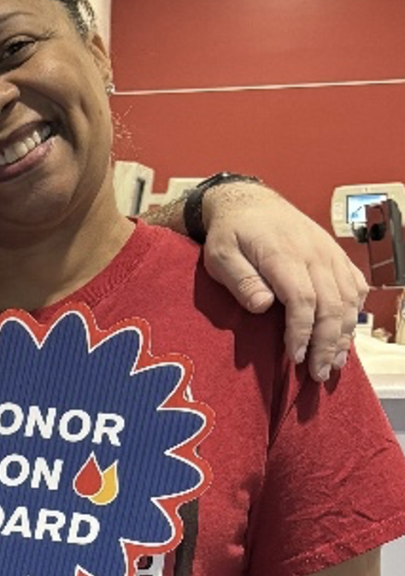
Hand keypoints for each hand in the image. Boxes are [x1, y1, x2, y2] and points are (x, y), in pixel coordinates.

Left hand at [200, 183, 367, 381]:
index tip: (295, 357)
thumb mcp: (220, 254)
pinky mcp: (336, 255)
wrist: (249, 202)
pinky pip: (356, 286)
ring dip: (344, 334)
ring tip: (333, 364)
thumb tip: (264, 307)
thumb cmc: (231, 232)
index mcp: (283, 253)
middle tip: (317, 373)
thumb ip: (241, 280)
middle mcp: (314, 253)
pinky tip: (346, 334)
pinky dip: (354, 312)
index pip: (303, 299)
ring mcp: (329, 253)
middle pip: (332, 304)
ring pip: (349, 298)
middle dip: (326, 343)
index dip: (302, 332)